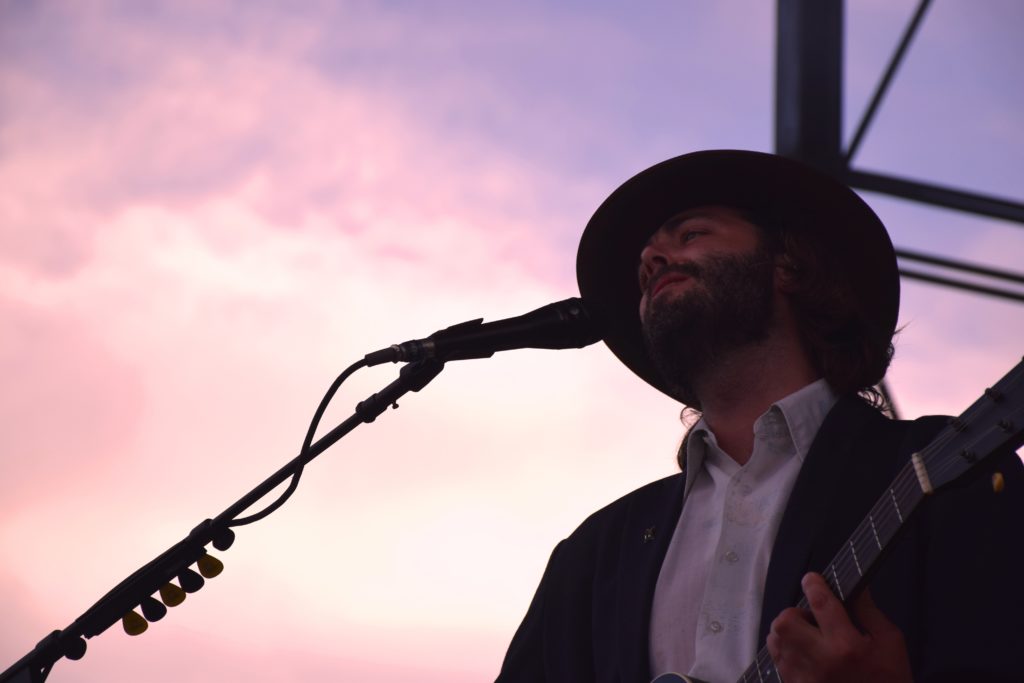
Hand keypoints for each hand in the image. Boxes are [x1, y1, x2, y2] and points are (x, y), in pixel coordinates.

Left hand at [765, 573, 912, 682]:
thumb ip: (868, 611)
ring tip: (809, 638)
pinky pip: (778, 661)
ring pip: (776, 640)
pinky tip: (805, 654)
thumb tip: (855, 585)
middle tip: (812, 620)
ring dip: (788, 632)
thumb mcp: (890, 643)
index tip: (812, 579)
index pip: (820, 604)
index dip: (814, 584)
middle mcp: (820, 661)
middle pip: (785, 622)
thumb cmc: (889, 680)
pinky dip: (786, 651)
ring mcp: (804, 678)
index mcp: (847, 646)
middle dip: (795, 613)